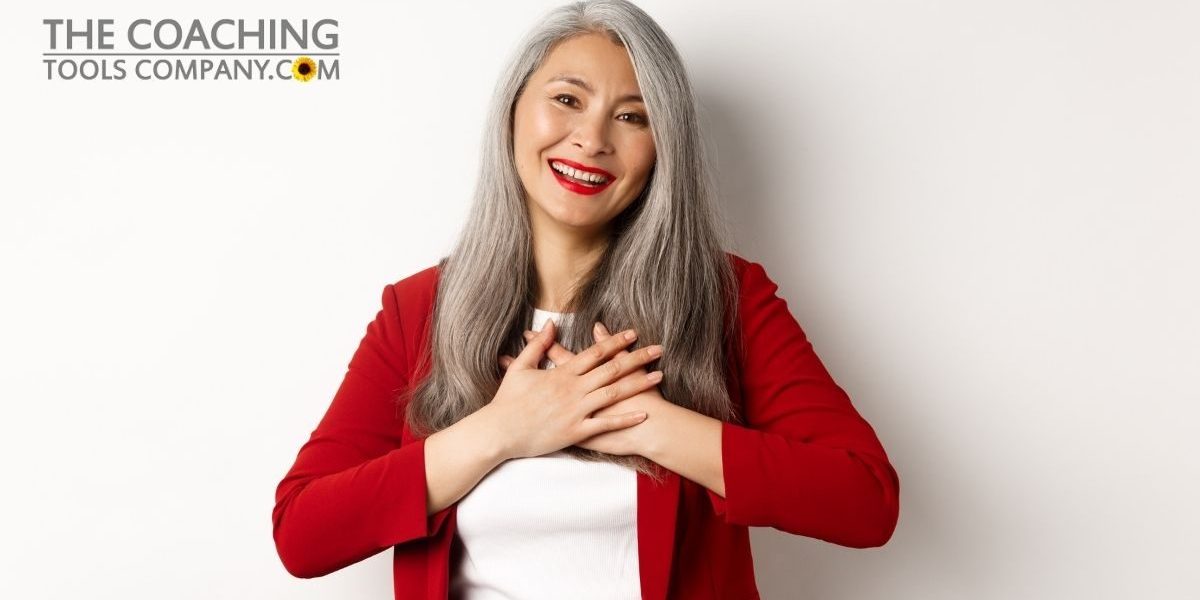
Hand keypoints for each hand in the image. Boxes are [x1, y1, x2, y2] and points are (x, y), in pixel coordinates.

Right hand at [486, 318, 664, 459]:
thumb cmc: (508, 400)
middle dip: (637, 358)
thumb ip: (539, 345)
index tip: (633, 334)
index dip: (616, 342)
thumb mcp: (521, 367)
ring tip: (659, 376)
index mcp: (562, 374)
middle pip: (611, 369)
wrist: (499, 432)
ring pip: (614, 394)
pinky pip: (605, 424)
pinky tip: (644, 413)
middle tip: (657, 349)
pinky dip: (625, 418)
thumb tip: (552, 324)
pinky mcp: (576, 431)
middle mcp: (573, 389)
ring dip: (638, 384)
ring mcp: (576, 410)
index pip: (595, 352)